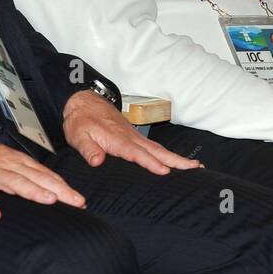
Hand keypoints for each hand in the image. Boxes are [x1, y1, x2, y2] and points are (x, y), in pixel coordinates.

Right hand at [0, 131, 84, 219]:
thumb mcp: (8, 163)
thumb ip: (25, 176)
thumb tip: (45, 191)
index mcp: (19, 162)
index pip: (46, 175)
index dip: (64, 187)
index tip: (80, 200)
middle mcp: (9, 165)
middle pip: (38, 178)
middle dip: (59, 190)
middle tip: (77, 201)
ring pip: (15, 181)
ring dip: (33, 190)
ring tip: (49, 200)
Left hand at [62, 90, 201, 174]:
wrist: (84, 102)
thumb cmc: (81, 120)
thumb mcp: (78, 135)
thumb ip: (88, 149)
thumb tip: (97, 161)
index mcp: (117, 139)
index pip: (137, 154)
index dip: (150, 163)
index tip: (165, 171)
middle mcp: (131, 137)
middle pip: (156, 151)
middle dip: (176, 160)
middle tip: (194, 168)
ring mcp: (135, 136)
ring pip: (158, 149)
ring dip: (176, 157)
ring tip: (194, 167)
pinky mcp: (135, 136)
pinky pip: (154, 147)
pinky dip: (167, 154)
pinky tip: (175, 161)